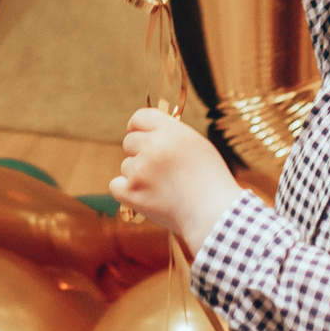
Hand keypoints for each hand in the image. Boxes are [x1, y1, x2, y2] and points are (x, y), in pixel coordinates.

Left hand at [110, 105, 240, 255]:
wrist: (213, 214)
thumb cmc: (211, 181)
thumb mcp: (198, 146)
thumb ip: (172, 135)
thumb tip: (149, 133)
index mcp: (171, 131)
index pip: (140, 117)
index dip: (137, 127)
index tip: (139, 135)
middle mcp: (153, 146)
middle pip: (129, 141)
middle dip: (139, 152)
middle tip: (158, 169)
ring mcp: (141, 169)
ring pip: (126, 166)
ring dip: (138, 175)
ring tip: (164, 188)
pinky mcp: (132, 192)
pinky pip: (116, 185)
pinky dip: (127, 192)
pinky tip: (146, 196)